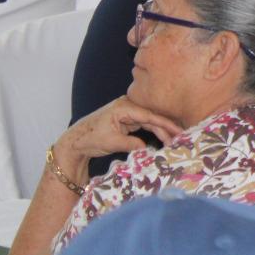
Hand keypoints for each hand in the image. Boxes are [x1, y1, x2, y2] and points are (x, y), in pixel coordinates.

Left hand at [57, 97, 184, 174]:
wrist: (75, 141)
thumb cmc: (90, 139)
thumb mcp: (111, 142)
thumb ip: (131, 144)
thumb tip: (148, 148)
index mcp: (123, 107)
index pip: (149, 115)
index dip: (165, 124)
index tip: (178, 131)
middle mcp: (128, 106)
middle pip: (151, 117)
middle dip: (166, 128)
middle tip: (180, 138)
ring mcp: (128, 112)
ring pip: (149, 121)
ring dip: (160, 131)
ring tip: (173, 140)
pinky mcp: (127, 119)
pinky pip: (144, 124)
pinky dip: (153, 131)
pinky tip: (163, 137)